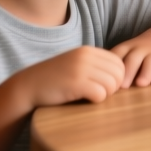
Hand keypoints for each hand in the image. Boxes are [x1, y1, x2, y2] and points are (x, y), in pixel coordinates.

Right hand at [11, 47, 125, 107]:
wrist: (28, 86)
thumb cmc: (54, 79)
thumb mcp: (76, 64)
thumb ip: (95, 65)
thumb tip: (121, 75)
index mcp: (88, 51)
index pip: (119, 63)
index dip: (116, 77)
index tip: (104, 86)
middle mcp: (86, 56)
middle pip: (119, 74)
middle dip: (113, 87)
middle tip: (99, 93)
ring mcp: (81, 69)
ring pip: (112, 85)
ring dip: (105, 94)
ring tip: (90, 96)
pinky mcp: (76, 84)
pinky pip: (101, 94)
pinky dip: (96, 100)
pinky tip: (84, 100)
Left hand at [111, 30, 150, 87]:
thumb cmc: (140, 50)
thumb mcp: (127, 49)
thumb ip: (116, 62)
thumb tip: (100, 81)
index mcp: (128, 47)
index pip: (118, 53)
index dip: (113, 65)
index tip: (107, 78)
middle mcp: (141, 49)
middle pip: (133, 58)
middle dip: (128, 71)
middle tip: (122, 86)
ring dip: (146, 73)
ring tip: (140, 84)